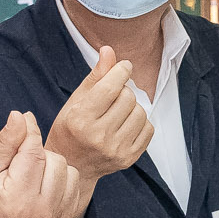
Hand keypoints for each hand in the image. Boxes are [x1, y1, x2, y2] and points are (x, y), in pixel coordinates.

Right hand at [0, 111, 88, 217]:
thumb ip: (6, 142)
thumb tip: (22, 115)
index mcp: (18, 200)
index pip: (34, 152)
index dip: (28, 132)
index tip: (21, 123)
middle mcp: (41, 215)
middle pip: (56, 160)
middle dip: (38, 155)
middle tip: (17, 166)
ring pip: (70, 172)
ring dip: (52, 168)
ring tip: (29, 177)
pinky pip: (73, 189)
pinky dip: (60, 183)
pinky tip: (39, 189)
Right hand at [47, 46, 154, 178]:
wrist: (73, 166)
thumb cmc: (70, 130)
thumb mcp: (75, 101)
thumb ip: (95, 76)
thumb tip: (109, 50)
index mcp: (81, 119)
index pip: (110, 87)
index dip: (121, 71)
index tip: (124, 67)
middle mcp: (98, 136)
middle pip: (128, 98)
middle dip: (123, 90)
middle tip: (114, 96)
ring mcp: (115, 150)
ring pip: (140, 112)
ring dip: (133, 106)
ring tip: (119, 111)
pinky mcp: (128, 159)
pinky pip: (148, 129)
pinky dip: (141, 122)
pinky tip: (126, 124)